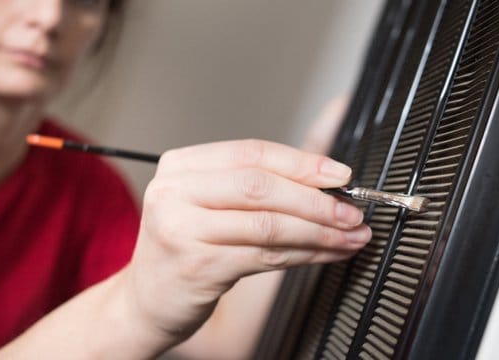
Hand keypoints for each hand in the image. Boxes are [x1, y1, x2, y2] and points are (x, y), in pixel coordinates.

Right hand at [123, 139, 370, 347]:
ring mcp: (182, 230)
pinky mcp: (197, 266)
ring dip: (319, 232)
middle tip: (351, 211)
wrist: (147, 301)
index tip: (340, 175)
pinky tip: (326, 254)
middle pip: (260, 186)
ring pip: (268, 224)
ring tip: (350, 235)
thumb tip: (323, 169)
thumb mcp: (209, 203)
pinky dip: (304, 255)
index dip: (302, 163)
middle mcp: (174, 192)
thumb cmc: (186, 247)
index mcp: (180, 166)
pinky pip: (265, 256)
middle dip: (315, 200)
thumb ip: (258, 181)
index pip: (251, 153)